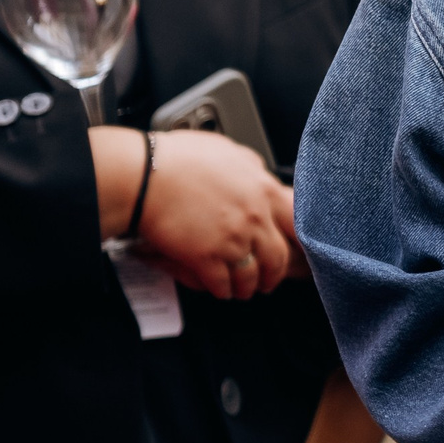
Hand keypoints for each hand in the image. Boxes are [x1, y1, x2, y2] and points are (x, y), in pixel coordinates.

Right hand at [132, 128, 294, 300]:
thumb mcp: (228, 151)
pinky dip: (223, 291)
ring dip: (248, 287)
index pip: (297, 222)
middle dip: (274, 274)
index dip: (299, 240)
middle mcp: (255, 218)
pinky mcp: (206, 258)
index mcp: (263, 190)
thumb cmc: (179, 158)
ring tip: (243, 291)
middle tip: (268, 280)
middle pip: (278, 256)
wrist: (144, 175)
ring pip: (251, 275)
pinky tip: (220, 291)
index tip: (296, 250)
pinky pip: (222, 284)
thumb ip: (250, 165)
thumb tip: (259, 171)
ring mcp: (232, 240)